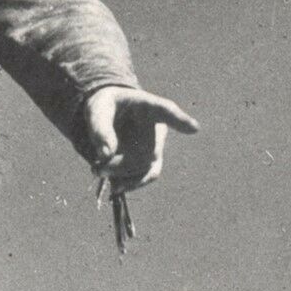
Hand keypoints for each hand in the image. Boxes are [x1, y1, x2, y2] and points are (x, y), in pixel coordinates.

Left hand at [81, 86, 199, 192]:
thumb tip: (105, 155)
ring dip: (123, 176)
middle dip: (121, 165)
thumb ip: (100, 129)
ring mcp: (155, 147)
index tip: (193, 129)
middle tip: (97, 167)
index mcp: (148, 107)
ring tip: (98, 171)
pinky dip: (127, 183)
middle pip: (148, 152)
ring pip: (147, 169)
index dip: (179, 121)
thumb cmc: (105, 107)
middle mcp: (158, 128)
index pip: (165, 111)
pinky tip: (111, 184)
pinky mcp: (148, 162)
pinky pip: (144, 177)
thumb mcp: (97, 110)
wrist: (107, 116)